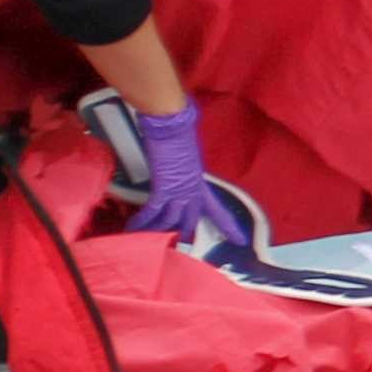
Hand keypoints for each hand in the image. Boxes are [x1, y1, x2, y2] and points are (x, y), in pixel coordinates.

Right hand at [117, 104, 252, 255]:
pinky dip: (142, 220)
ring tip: (146, 240)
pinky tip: (132, 228)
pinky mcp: (163, 187)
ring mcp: (179, 189)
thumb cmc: (178, 133)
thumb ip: (184, 167)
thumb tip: (178, 164)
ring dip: (157, 231)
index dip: (228, 225)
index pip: (217, 208)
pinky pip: (153, 210)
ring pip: (171, 219)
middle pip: (192, 218)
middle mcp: (193, 189)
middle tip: (177, 246)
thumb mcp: (186, 156)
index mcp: (200, 182)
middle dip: (183, 233)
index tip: (240, 240)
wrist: (172, 125)